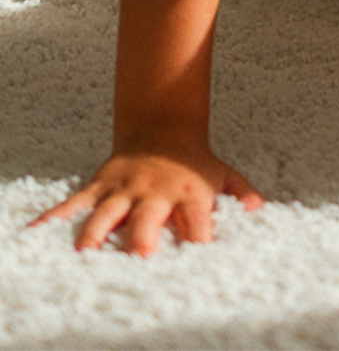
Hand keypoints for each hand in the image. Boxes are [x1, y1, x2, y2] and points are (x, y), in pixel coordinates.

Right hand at [31, 147, 264, 255]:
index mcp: (187, 193)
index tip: (198, 257)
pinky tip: (35, 233)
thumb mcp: (222, 172)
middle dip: (142, 237)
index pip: (197, 218)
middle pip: (147, 217)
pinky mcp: (100, 185)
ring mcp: (124, 189)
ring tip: (83, 253)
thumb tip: (258, 208)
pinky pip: (74, 203)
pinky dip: (54, 218)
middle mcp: (154, 192)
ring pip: (106, 212)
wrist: (163, 125)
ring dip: (94, 233)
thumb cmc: (194, 162)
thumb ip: (240, 191)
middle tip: (138, 257)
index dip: (199, 236)